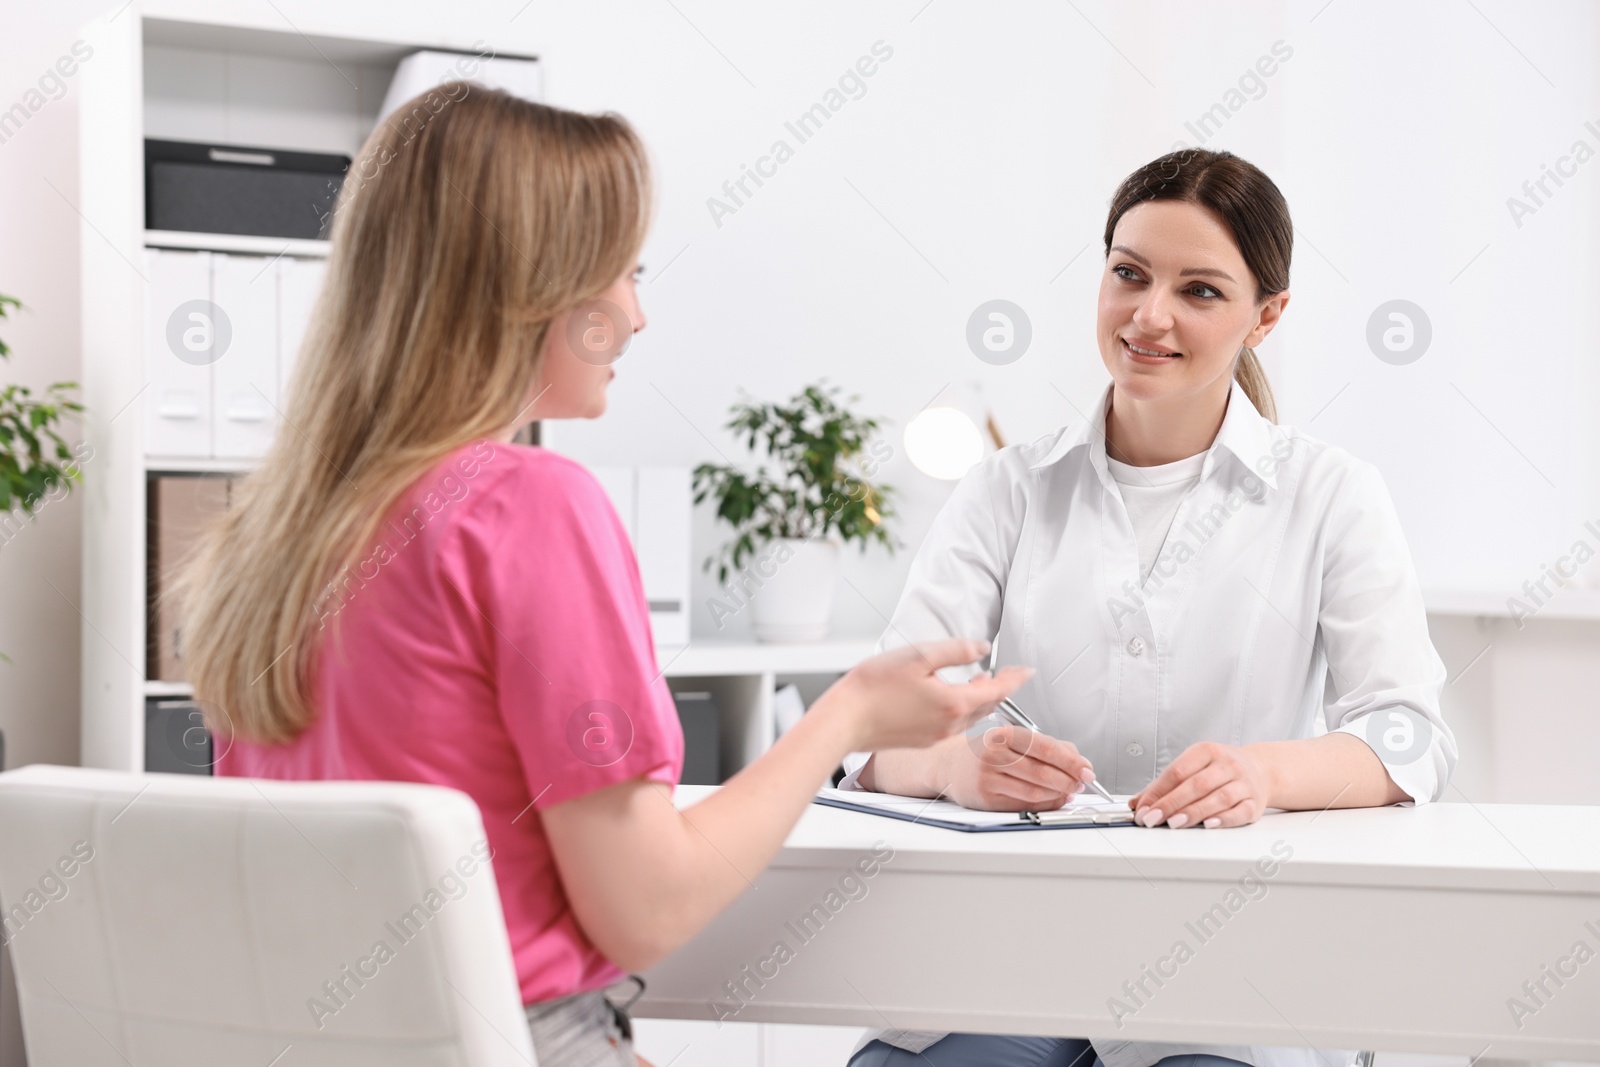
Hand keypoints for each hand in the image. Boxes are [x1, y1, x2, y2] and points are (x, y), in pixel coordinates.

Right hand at [822, 639, 1033, 754]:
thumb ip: (955, 651)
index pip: (998, 690)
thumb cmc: (873, 688)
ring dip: (980, 700)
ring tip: (979, 682)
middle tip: (1007, 673)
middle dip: (999, 689)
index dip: (1015, 678)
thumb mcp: (918, 656)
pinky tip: (949, 698)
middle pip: (988, 706)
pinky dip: (961, 710)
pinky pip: (953, 725)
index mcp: (954, 703)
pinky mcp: (922, 742)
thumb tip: (981, 648)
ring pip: (970, 716)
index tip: (1027, 671)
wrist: (844, 721)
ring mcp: (936, 736)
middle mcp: (950, 724)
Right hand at [933, 722, 1097, 811]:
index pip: (1047, 748)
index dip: (1072, 761)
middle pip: (1043, 771)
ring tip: (1070, 791)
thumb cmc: (983, 749)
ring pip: (1035, 790)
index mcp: (1004, 733)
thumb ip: (1044, 744)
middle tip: (1082, 782)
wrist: (948, 764)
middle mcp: (994, 753)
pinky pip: (1023, 804)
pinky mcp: (987, 797)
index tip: (1087, 768)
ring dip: (1059, 793)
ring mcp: (988, 777)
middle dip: (1069, 779)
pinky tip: (1053, 799)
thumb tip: (1076, 758)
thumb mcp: (1011, 736)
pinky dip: (1044, 803)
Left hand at [1129, 741, 1272, 827]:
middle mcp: (1227, 764)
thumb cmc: (1219, 769)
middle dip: (1171, 803)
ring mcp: (1243, 783)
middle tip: (1152, 818)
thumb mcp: (1193, 766)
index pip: (1177, 771)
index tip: (1142, 808)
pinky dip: (1224, 819)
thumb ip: (1164, 785)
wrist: (1260, 769)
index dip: (1157, 791)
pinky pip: (1240, 811)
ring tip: (1174, 823)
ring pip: (1218, 798)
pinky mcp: (1255, 802)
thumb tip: (1137, 803)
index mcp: (1206, 751)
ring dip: (1194, 812)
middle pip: (1196, 785)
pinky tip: (1208, 824)